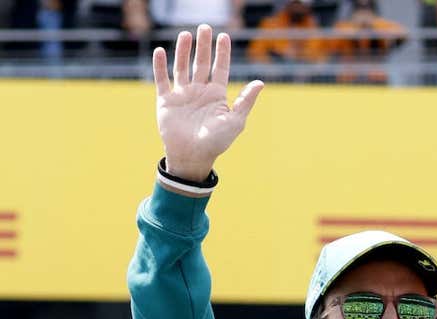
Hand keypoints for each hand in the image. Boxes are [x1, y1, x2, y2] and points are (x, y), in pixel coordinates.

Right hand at [154, 25, 263, 180]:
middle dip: (203, 46)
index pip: (220, 68)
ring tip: (185, 34)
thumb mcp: (236, 120)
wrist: (193, 156)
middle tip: (204, 27)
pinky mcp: (166, 101)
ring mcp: (182, 94)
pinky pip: (162, 80)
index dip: (222, 53)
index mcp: (217, 95)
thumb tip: (260, 82)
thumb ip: (245, 100)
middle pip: (201, 63)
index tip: (224, 36)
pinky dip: (160, 66)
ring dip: (182, 51)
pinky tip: (161, 52)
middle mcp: (199, 91)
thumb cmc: (217, 141)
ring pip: (182, 67)